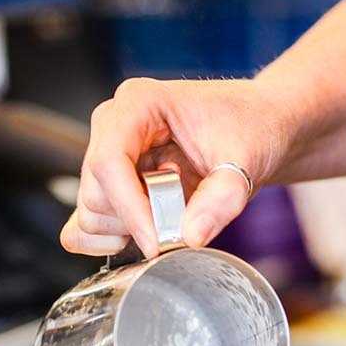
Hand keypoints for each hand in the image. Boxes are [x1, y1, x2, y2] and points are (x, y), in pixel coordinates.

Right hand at [61, 78, 289, 257]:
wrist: (259, 128)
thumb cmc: (250, 128)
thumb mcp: (247, 159)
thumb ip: (222, 198)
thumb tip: (190, 236)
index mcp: (140, 103)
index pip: (109, 160)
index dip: (129, 208)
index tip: (157, 242)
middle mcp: (115, 125)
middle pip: (96, 190)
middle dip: (136, 220)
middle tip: (182, 222)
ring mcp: (110, 155)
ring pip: (91, 211)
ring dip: (128, 229)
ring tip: (174, 214)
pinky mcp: (113, 184)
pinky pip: (86, 223)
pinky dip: (109, 239)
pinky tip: (147, 233)